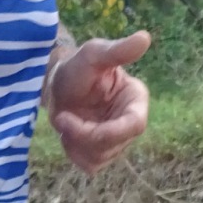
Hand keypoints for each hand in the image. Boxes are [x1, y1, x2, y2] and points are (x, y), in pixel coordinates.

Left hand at [47, 31, 151, 173]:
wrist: (58, 83)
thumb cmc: (78, 67)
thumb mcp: (94, 54)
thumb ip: (117, 50)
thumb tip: (144, 38)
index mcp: (135, 100)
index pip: (133, 126)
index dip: (104, 131)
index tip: (68, 121)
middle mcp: (130, 122)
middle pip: (113, 146)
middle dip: (82, 136)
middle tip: (61, 119)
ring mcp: (116, 140)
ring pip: (101, 158)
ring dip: (76, 144)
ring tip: (66, 122)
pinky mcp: (101, 151)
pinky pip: (90, 165)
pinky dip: (74, 153)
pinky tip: (67, 134)